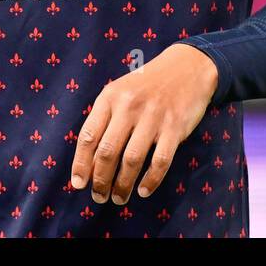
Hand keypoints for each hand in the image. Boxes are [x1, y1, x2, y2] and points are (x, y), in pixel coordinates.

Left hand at [69, 42, 218, 204]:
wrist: (187, 67)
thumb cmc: (147, 85)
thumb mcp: (120, 91)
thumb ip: (105, 119)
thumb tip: (89, 160)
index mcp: (110, 97)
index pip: (89, 135)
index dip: (81, 163)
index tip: (78, 184)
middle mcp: (129, 106)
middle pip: (107, 151)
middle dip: (100, 180)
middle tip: (99, 197)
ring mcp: (153, 116)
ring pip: (132, 160)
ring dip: (122, 185)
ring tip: (118, 198)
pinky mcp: (175, 126)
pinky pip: (160, 161)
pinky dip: (151, 180)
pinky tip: (143, 190)